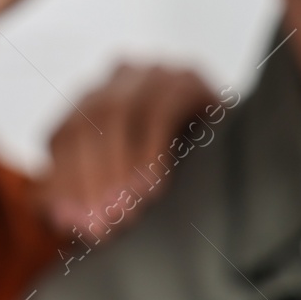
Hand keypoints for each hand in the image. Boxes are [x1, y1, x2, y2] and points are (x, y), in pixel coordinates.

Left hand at [40, 63, 216, 235]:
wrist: (238, 151)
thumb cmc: (169, 171)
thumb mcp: (121, 186)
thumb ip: (84, 198)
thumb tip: (62, 217)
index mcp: (91, 99)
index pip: (63, 135)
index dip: (65, 182)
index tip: (78, 226)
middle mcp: (117, 79)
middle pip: (86, 124)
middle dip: (91, 180)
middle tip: (104, 226)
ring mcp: (151, 74)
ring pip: (116, 113)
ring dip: (119, 169)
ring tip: (127, 211)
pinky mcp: (186, 79)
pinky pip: (158, 112)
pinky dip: (151, 153)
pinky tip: (154, 188)